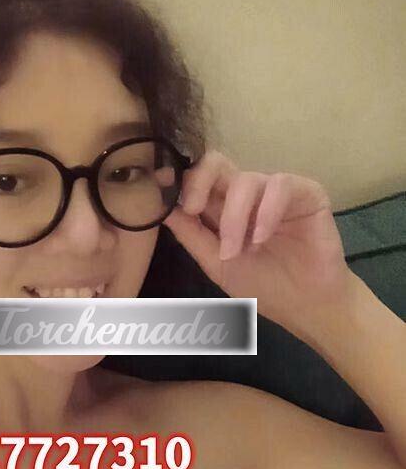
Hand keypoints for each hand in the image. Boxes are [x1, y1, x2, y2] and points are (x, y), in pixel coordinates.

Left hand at [163, 149, 352, 337]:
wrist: (306, 305)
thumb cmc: (264, 286)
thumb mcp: (217, 264)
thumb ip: (191, 235)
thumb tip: (162, 210)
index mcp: (224, 207)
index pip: (199, 179)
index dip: (182, 181)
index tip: (163, 188)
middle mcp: (249, 194)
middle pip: (218, 163)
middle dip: (200, 181)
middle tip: (193, 208)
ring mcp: (276, 191)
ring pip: (245, 180)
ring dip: (234, 218)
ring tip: (235, 252)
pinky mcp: (307, 193)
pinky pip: (280, 186)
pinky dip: (265, 212)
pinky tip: (260, 238)